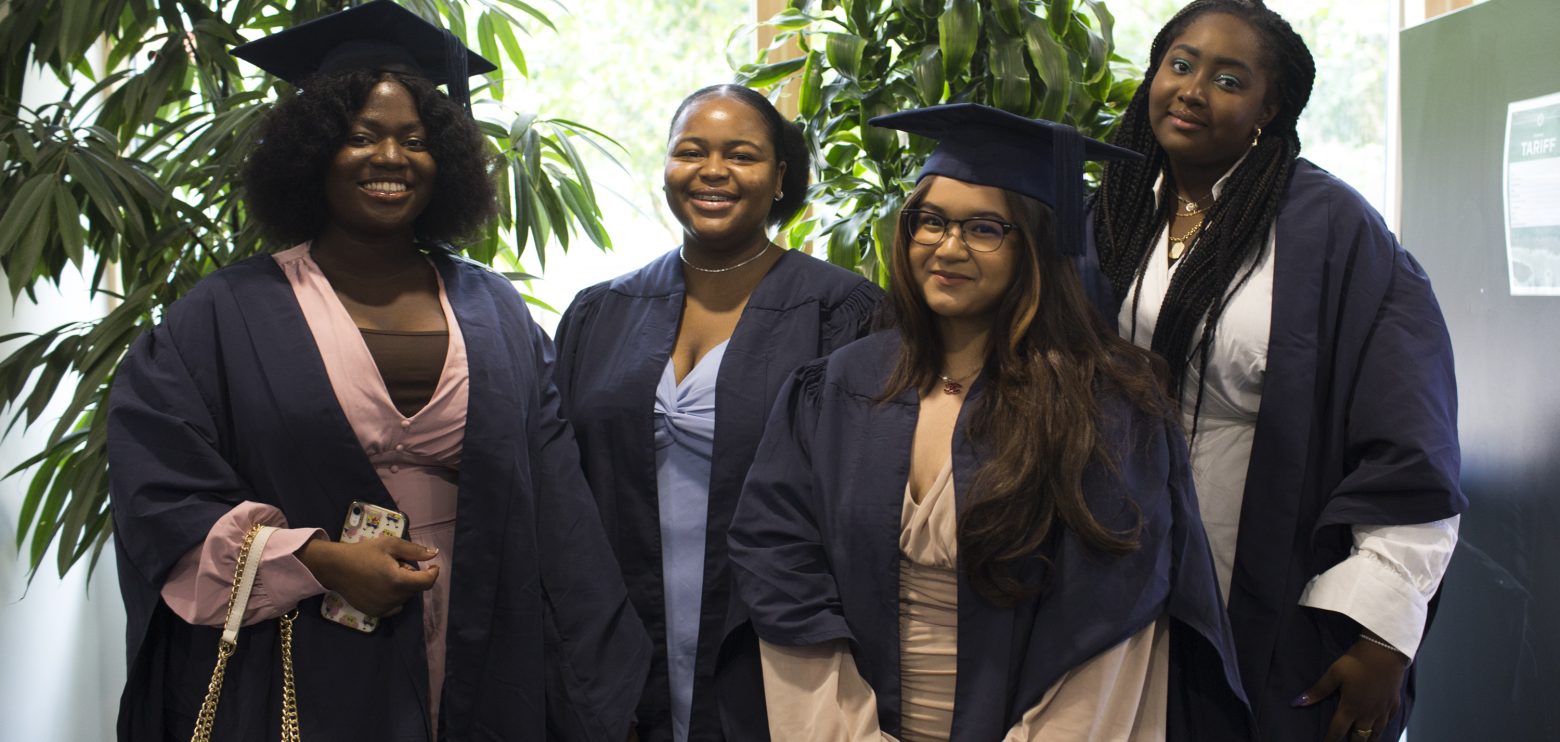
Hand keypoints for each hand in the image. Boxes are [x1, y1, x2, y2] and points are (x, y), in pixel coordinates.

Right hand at [297, 535, 438, 617]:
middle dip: (413, 576)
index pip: (426, 582)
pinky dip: (395, 598)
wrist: (336, 567)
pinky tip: (383, 587)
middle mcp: (393, 598)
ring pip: (405, 598)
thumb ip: (414, 550)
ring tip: (387, 574)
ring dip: (404, 587)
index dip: (433, 573)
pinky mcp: (375, 613)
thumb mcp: (389, 545)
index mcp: (398, 580)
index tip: (432, 566)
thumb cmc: (363, 552)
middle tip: (399, 564)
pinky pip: (395, 607)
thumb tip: (434, 554)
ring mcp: (383, 608)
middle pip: (415, 589)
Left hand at [1294, 635, 1408, 741]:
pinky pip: (1389, 722)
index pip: (1338, 731)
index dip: (1330, 740)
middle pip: (1360, 737)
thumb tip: (1297, 703)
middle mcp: (1368, 713)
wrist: (1385, 651)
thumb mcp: (1334, 673)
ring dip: (1367, 739)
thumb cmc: (1357, 661)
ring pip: (1376, 733)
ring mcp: (1383, 710)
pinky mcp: (1394, 704)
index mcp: (1351, 708)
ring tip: (1361, 740)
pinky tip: (1379, 727)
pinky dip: (1382, 728)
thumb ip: (1318, 690)